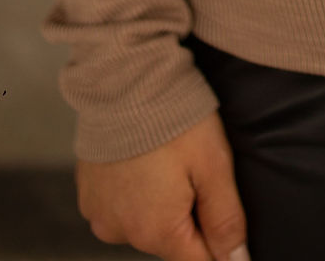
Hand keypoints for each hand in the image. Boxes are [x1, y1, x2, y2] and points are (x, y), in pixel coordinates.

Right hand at [76, 110, 250, 260]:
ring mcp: (100, 215)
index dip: (218, 242)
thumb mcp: (213, 165)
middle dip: (189, 215)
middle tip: (194, 168)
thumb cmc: (174, 119)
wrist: (124, 81)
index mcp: (156, 231)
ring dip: (160, 204)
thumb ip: (226, 219)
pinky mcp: (88, 195)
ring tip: (167, 159)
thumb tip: (236, 259)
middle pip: (171, 241)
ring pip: (145, 224)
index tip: (219, 207)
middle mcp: (122, 233)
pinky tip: (144, 160)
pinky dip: (135, 192)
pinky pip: (120, 207)